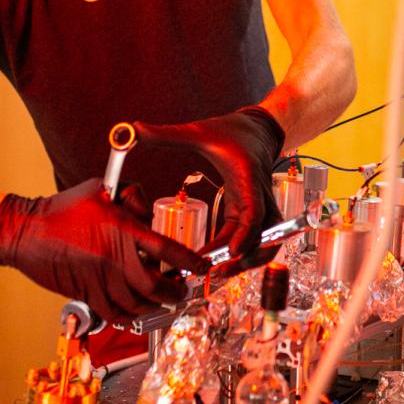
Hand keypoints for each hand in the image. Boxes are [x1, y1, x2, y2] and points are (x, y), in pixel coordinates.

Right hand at [0, 178, 203, 321]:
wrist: (26, 231)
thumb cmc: (64, 208)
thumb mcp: (103, 189)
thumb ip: (132, 197)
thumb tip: (149, 211)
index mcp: (122, 229)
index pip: (166, 249)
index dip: (188, 261)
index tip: (200, 267)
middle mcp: (113, 257)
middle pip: (155, 286)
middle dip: (174, 292)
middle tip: (182, 291)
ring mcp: (99, 279)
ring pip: (136, 303)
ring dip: (154, 306)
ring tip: (162, 302)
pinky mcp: (85, 293)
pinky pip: (113, 313)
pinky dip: (129, 317)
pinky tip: (137, 313)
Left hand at [134, 106, 284, 257]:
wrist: (258, 130)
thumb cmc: (232, 132)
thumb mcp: (199, 131)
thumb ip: (167, 134)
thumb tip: (135, 130)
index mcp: (247, 178)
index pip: (254, 213)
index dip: (247, 235)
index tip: (233, 252)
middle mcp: (259, 196)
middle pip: (268, 236)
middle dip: (250, 258)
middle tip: (220, 271)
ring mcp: (258, 207)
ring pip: (266, 242)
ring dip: (248, 261)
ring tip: (217, 273)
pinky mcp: (252, 213)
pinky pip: (252, 240)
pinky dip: (239, 254)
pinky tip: (216, 262)